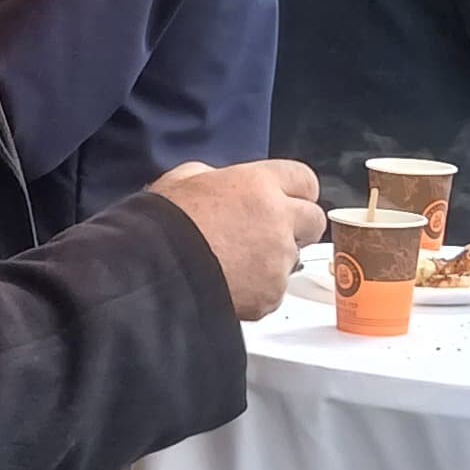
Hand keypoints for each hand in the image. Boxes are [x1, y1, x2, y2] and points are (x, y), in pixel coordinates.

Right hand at [153, 159, 328, 320]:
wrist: (155, 273)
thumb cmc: (162, 226)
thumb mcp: (181, 180)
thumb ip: (213, 176)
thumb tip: (217, 180)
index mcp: (259, 184)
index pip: (305, 179)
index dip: (294, 192)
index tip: (284, 201)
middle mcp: (278, 218)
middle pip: (314, 220)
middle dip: (296, 227)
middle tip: (265, 235)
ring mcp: (279, 259)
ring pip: (292, 259)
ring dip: (272, 261)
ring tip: (233, 265)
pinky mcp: (272, 294)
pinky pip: (274, 291)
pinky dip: (257, 291)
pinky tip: (228, 285)